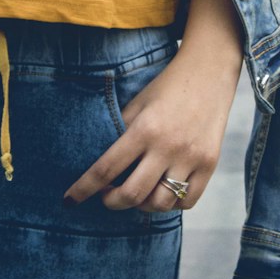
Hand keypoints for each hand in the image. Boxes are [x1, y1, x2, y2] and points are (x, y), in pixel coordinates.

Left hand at [63, 45, 240, 213]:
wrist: (209, 73)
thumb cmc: (167, 86)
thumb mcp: (137, 104)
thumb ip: (120, 132)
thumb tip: (100, 165)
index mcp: (144, 128)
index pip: (106, 168)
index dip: (84, 188)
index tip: (69, 200)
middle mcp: (167, 147)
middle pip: (132, 195)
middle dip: (112, 202)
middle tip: (106, 197)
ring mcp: (191, 158)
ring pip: (160, 204)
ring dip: (141, 205)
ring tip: (136, 193)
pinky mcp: (210, 165)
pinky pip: (186, 201)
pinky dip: (170, 203)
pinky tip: (161, 190)